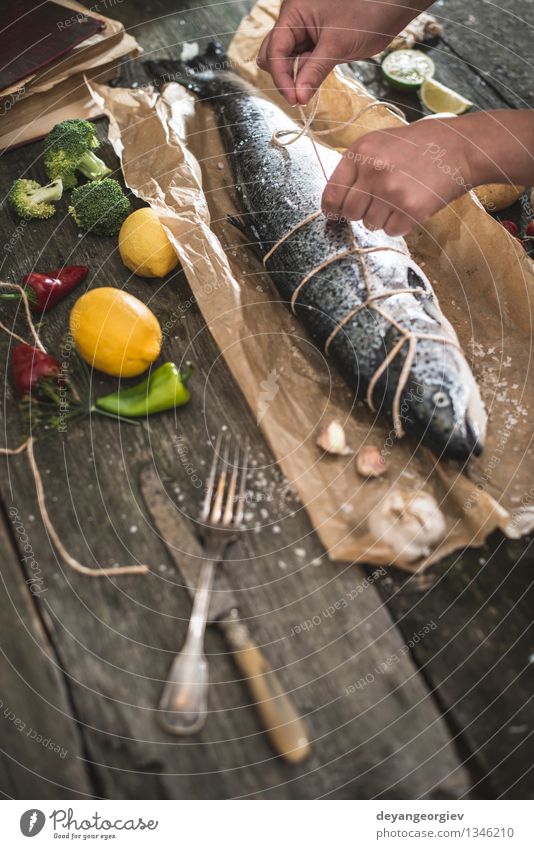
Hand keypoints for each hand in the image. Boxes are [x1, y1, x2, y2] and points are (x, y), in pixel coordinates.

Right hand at [257, 0, 430, 104]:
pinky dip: (306, 75)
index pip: (275, 50)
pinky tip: (312, 85)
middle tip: (299, 96)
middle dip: (283, 76)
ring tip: (308, 92)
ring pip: (288, 60)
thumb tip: (298, 96)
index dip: (281, 77)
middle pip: (274, 54)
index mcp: (294, 13)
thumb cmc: (367, 12)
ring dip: (295, 78)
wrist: (393, 7)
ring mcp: (306, 32)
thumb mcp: (338, 44)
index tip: (294, 99)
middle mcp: (295, 21)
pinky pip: (304, 62)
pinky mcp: (318, 43)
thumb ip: (314, 71)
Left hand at [322, 118, 474, 236]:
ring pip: (370, 225)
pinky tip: (410, 206)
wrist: (459, 147)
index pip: (332, 195)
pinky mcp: (411, 209)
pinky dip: (399, 225)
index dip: (332, 209)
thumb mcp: (379, 143)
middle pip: (350, 213)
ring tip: (399, 199)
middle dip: (360, 213)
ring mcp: (392, 191)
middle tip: (377, 202)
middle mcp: (373, 171)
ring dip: (382, 218)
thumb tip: (333, 202)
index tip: (337, 213)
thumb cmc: (417, 146)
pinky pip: (391, 231)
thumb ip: (355, 168)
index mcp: (360, 152)